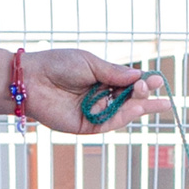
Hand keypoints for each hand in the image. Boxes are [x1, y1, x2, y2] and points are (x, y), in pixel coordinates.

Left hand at [13, 49, 167, 136]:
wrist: (31, 81)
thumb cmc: (57, 65)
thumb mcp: (90, 63)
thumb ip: (114, 73)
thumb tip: (138, 77)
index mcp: (102, 78)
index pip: (128, 82)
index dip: (143, 82)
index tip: (157, 78)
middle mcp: (101, 95)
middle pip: (129, 98)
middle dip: (142, 94)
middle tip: (151, 87)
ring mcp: (95, 111)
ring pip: (123, 112)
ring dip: (137, 105)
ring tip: (148, 98)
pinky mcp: (87, 125)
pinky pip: (110, 122)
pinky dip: (123, 117)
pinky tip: (135, 108)